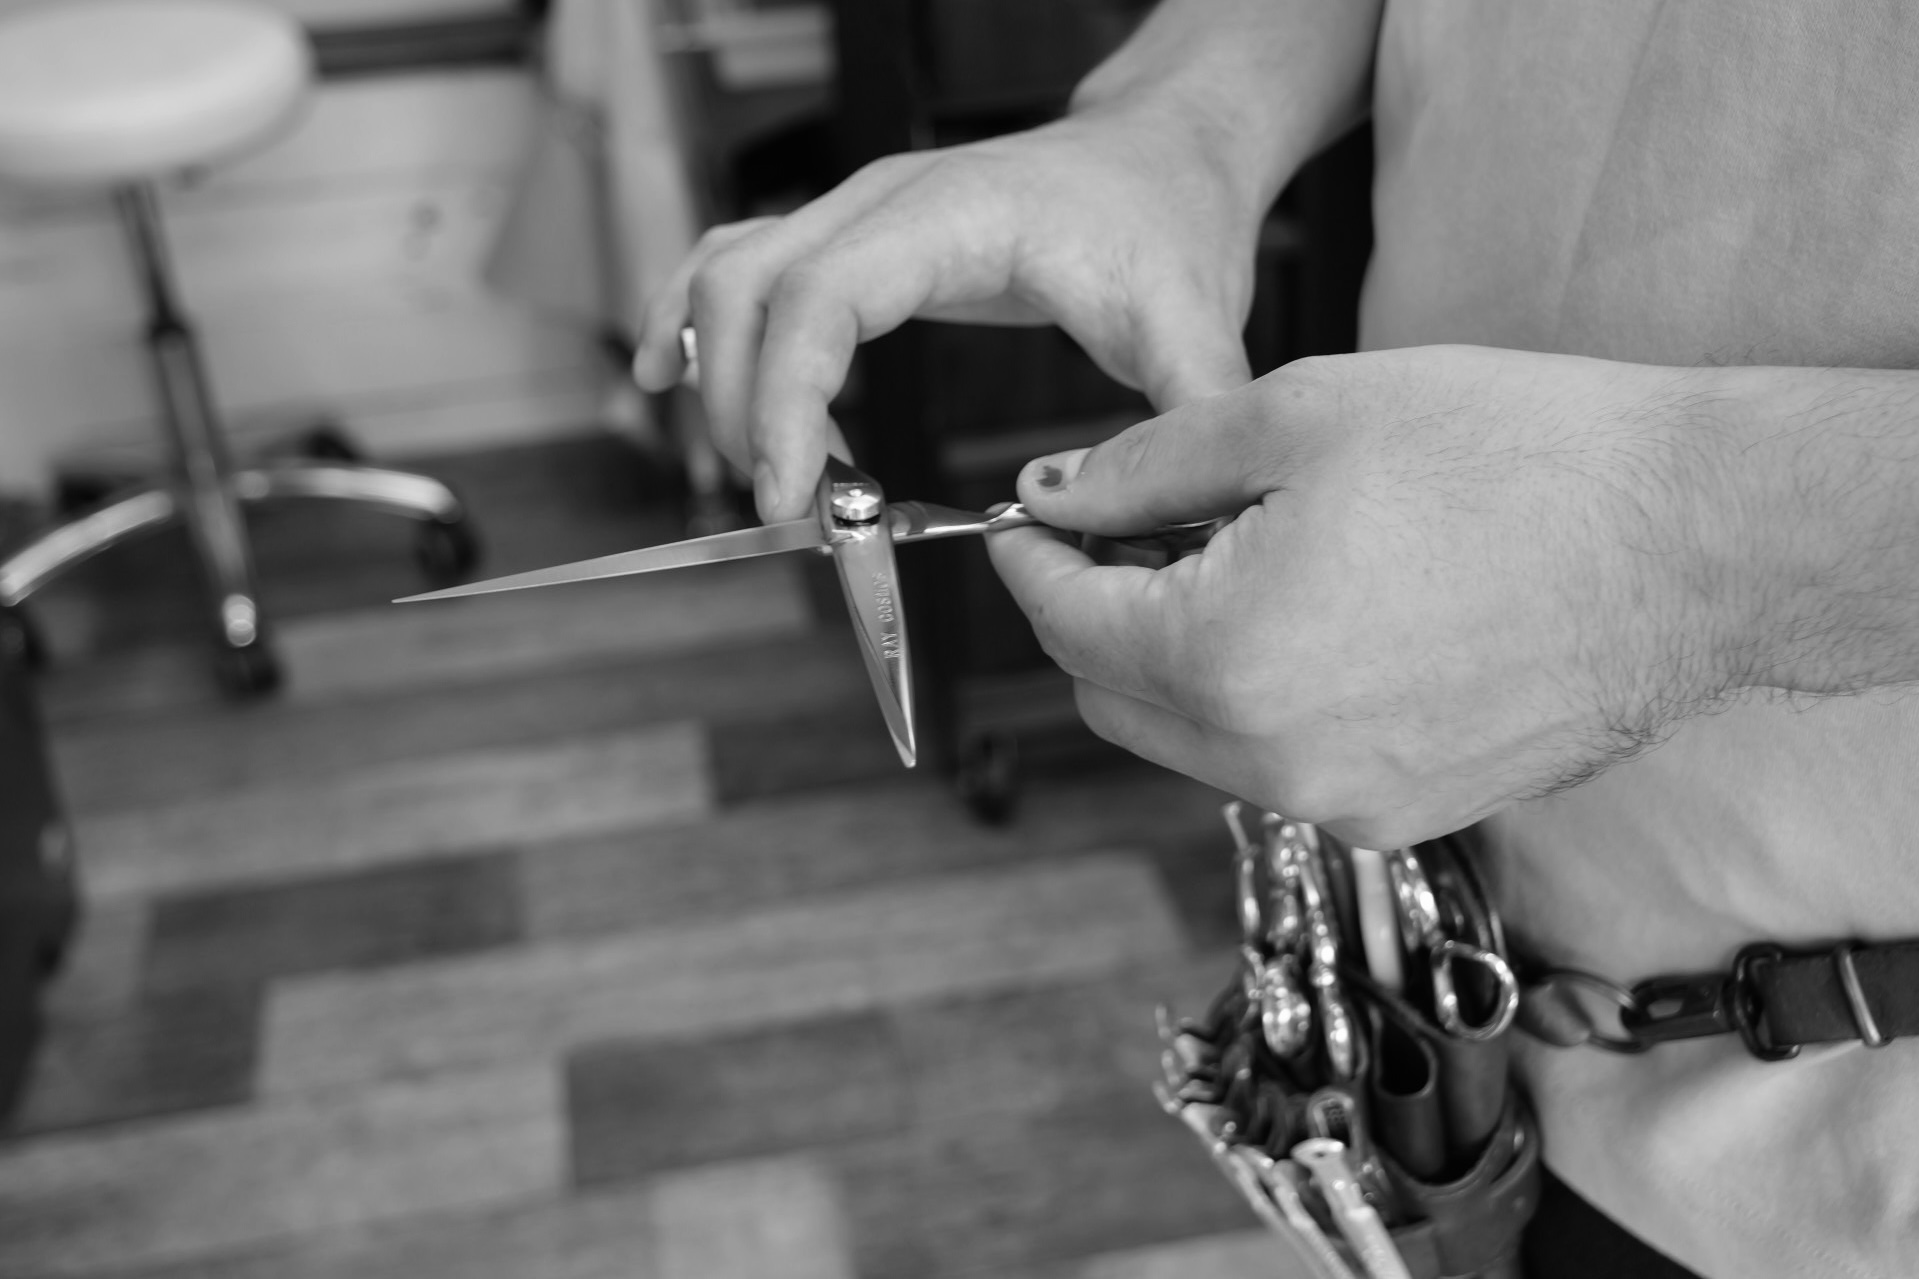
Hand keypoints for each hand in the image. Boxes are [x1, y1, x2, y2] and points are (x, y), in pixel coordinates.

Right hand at [630, 109, 1262, 520]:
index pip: (822, 296)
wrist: (1159, 151)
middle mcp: (885, 202)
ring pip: (727, 273)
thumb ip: (1186, 423)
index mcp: (954, 217)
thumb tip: (1149, 518)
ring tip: (746, 469)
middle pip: (747, 287)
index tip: (788, 495)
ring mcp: (857, 212)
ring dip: (714, 372)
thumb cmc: (1167, 222)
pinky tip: (671, 375)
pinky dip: (698, 322)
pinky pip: (741, 264)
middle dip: (741, 408)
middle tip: (782, 509)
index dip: (786, 399)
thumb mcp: (1197, 326)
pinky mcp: (852, 236)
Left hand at [987, 345, 1761, 846]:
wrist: (1695, 544)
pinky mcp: (1402, 817)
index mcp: (1228, 660)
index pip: (1066, 626)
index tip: (1025, 520)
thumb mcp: (1297, 416)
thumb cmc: (1514, 458)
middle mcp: (1273, 762)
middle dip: (1093, 613)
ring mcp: (1343, 805)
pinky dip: (1253, 699)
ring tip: (1236, 556)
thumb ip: (1146, 466)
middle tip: (1128, 524)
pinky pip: (1274, 763)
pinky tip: (1311, 615)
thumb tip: (1054, 497)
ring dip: (1173, 658)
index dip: (1029, 564)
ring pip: (1188, 740)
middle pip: (1111, 698)